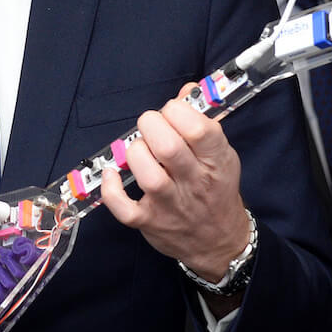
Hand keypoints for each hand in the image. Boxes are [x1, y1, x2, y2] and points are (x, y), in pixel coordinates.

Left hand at [99, 82, 250, 280]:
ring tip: (139, 150)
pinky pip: (123, 208)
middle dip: (152, 126)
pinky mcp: (149, 222)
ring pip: (148, 176)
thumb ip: (202, 121)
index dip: (178, 110)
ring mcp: (170, 205)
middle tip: (150, 126)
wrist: (220, 242)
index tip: (172, 111)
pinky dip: (111, 190)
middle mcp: (195, 183)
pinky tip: (112, 175)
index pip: (200, 129)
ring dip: (136, 154)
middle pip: (168, 148)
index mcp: (216, 161)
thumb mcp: (221, 154)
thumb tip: (186, 90)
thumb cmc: (216, 190)